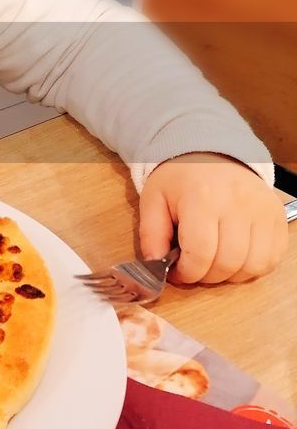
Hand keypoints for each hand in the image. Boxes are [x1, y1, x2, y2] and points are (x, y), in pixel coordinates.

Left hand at [139, 153, 287, 284]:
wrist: (212, 152)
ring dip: (231, 275)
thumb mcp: (154, 199)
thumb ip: (151, 234)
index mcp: (202, 199)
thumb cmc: (180, 178)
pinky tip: (236, 258)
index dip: (187, 273)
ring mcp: (262, 210)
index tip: (177, 273)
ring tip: (214, 264)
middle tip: (194, 269)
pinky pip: (273, 257)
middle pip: (228, 263)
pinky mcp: (277, 216)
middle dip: (207, 277)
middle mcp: (237, 204)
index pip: (200, 254)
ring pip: (253, 265)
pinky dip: (254, 267)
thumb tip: (155, 266)